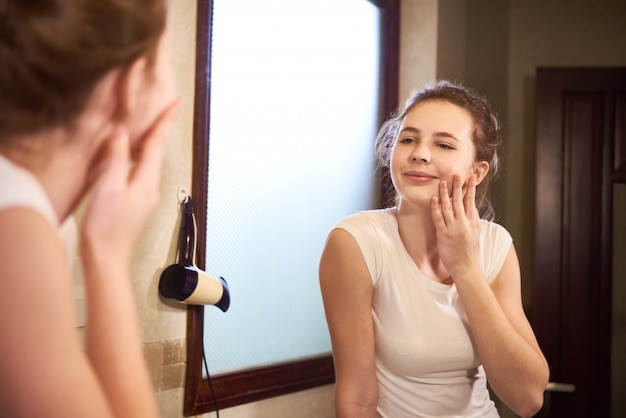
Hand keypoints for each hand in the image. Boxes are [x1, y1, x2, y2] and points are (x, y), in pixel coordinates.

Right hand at [81, 99, 180, 268]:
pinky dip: (138, 158)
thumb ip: (116, 159)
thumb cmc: (106, 228)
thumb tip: (122, 133)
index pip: (157, 144)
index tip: (176, 104)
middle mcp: (151, 188)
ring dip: (149, 143)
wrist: (107, 259)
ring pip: (148, 162)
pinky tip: (131, 157)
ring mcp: (144, 197)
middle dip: (160, 129)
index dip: (165, 121)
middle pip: (156, 152)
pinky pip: (140, 173)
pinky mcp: (136, 203)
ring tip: (150, 126)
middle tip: (166, 109)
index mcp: (146, 181)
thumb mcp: (108, 187)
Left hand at [430, 174, 480, 278]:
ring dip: (445, 194)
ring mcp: (453, 229)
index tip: (471, 175)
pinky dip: (436, 208)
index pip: (471, 200)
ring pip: (448, 207)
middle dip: (458, 186)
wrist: (465, 266)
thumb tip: (472, 205)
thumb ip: (474, 218)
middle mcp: (464, 223)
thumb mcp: (476, 232)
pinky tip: (433, 199)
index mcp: (472, 221)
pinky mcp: (443, 235)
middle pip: (460, 201)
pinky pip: (439, 219)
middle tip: (456, 173)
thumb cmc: (469, 249)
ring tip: (442, 182)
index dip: (471, 187)